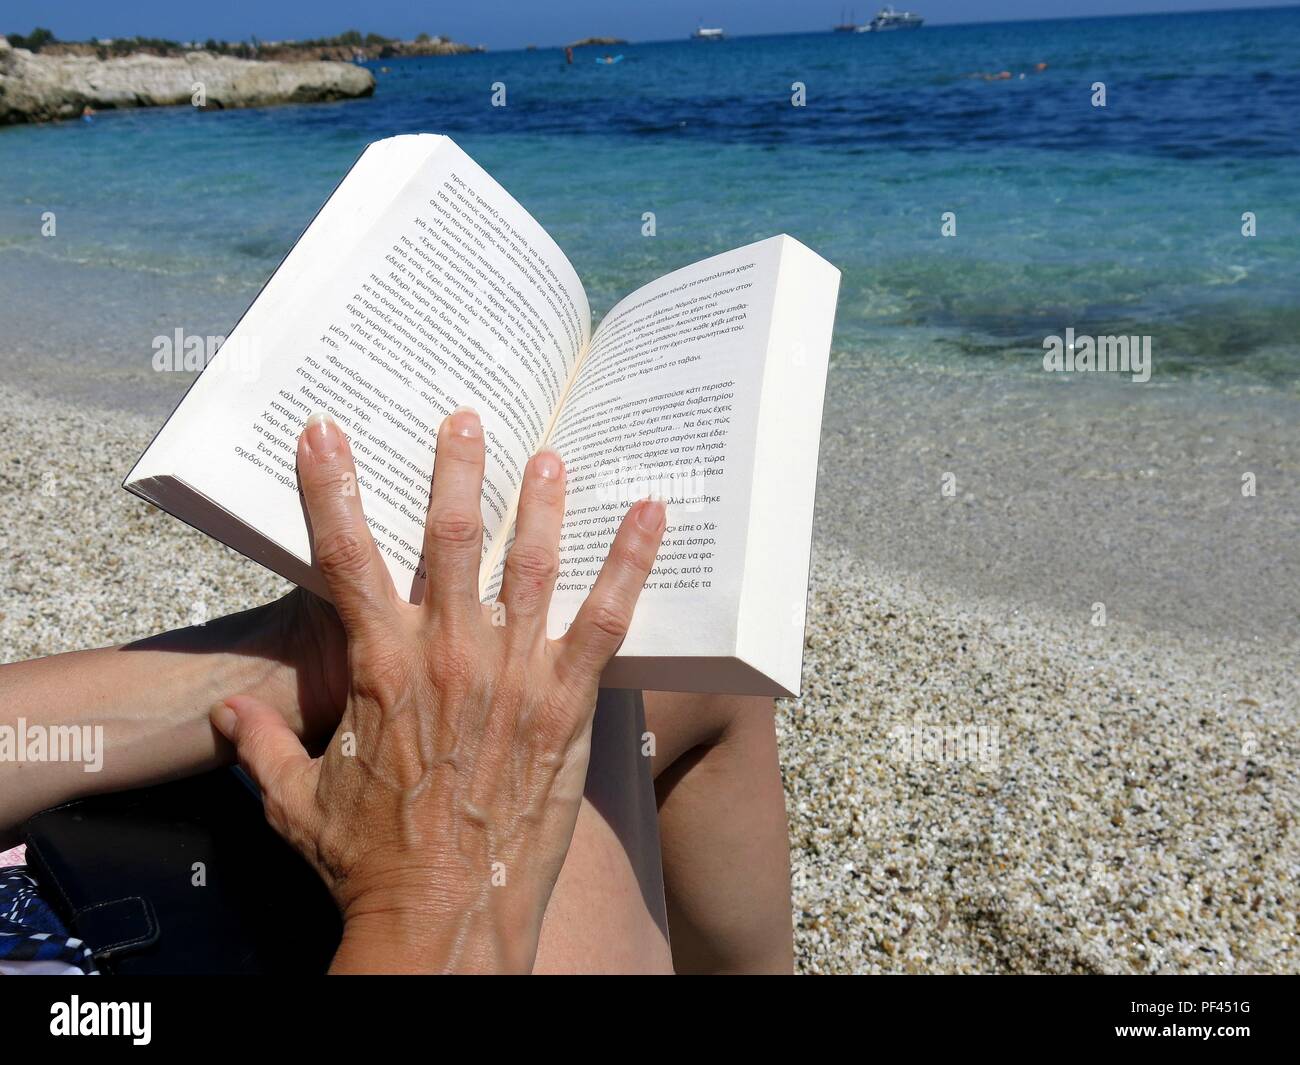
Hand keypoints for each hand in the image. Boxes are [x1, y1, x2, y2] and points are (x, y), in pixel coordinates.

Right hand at [209, 408, 665, 972]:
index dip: (331, 489)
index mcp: (381, 668)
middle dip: (455, 471)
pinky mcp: (568, 704)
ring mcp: (515, 676)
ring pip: (532, 565)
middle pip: (450, 539)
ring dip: (542, 503)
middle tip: (467, 418)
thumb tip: (224, 717)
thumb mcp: (294, 804)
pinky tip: (650, 517)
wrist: (443, 919)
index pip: (345, 558)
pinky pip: (608, 620)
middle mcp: (450, 656)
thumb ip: (259, 748)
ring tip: (551, 453)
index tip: (326, 432)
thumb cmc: (368, 864)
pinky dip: (631, 563)